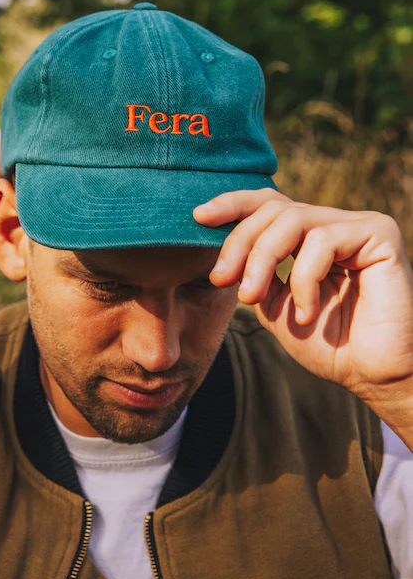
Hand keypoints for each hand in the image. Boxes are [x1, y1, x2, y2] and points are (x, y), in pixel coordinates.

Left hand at [193, 190, 412, 423]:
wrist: (371, 375)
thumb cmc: (327, 343)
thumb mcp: (274, 306)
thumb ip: (252, 275)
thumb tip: (221, 252)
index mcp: (308, 235)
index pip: (268, 203)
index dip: (232, 205)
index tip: (198, 217)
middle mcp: (332, 223)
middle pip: (273, 208)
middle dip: (239, 241)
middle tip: (220, 279)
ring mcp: (357, 224)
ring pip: (292, 219)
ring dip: (262, 259)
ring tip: (252, 297)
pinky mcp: (380, 233)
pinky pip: (323, 240)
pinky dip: (303, 278)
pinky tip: (305, 312)